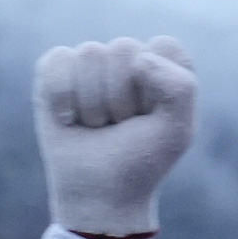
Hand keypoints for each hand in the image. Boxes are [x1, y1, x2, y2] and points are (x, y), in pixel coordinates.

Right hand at [33, 34, 197, 238]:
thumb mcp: (177, 130)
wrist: (100, 192)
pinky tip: (69, 119)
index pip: (163, 47)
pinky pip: (57, 60)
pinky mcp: (57, 70)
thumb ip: (180, 87)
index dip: (156, 86)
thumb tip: (139, 58)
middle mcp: (129, 58)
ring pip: (90, 53)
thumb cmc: (142, 160)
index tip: (152, 115)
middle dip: (122, 97)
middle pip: (123, 48)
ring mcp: (92, 63)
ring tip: (99, 124)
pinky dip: (63, 98)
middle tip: (122, 125)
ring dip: (94, 102)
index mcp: (165, 65)